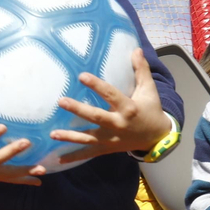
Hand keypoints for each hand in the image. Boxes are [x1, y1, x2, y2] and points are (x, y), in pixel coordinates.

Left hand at [51, 49, 173, 163]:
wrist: (157, 137)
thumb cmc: (151, 110)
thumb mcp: (149, 90)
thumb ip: (141, 70)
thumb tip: (136, 49)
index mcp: (129, 108)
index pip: (111, 95)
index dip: (97, 85)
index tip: (81, 76)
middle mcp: (118, 124)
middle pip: (96, 117)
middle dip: (78, 110)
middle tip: (61, 101)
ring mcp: (111, 139)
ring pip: (89, 138)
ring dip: (70, 137)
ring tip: (53, 133)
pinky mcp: (107, 148)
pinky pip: (89, 153)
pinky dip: (74, 157)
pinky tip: (58, 159)